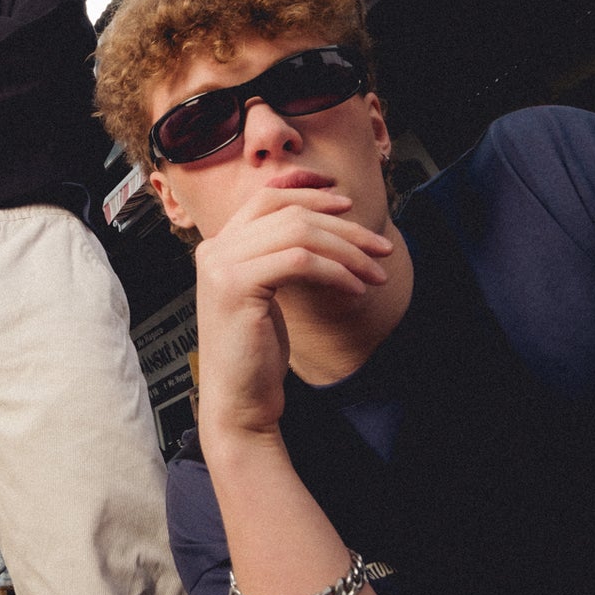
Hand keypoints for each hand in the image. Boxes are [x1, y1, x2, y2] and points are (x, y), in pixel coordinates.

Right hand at [195, 187, 392, 436]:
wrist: (238, 400)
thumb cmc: (256, 351)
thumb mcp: (267, 292)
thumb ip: (279, 256)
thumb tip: (324, 226)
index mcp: (218, 246)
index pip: (266, 198)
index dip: (309, 193)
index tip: (347, 203)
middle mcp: (214, 249)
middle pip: (290, 214)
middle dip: (344, 228)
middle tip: (380, 248)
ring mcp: (221, 266)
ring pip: (299, 234)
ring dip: (348, 251)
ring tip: (375, 273)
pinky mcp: (236, 286)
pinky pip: (301, 262)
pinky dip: (336, 271)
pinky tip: (355, 289)